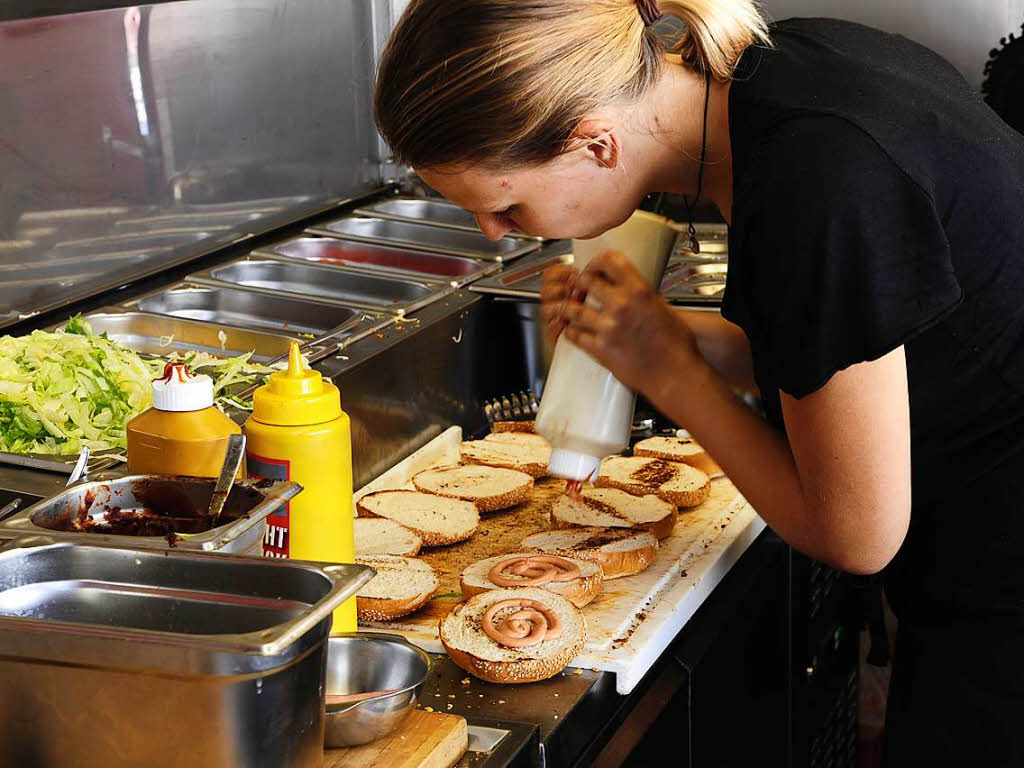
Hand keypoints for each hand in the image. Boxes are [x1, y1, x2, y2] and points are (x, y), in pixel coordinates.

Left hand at [540, 250, 703, 395]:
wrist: (674, 374)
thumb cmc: (675, 346)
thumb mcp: (664, 308)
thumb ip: (644, 296)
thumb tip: (632, 289)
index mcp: (640, 291)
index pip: (610, 261)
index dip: (596, 262)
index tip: (593, 268)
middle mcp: (622, 305)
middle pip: (586, 281)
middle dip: (579, 284)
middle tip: (577, 288)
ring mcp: (608, 327)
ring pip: (573, 309)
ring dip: (568, 307)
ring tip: (568, 308)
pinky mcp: (601, 348)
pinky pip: (575, 335)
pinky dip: (570, 331)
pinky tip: (572, 330)